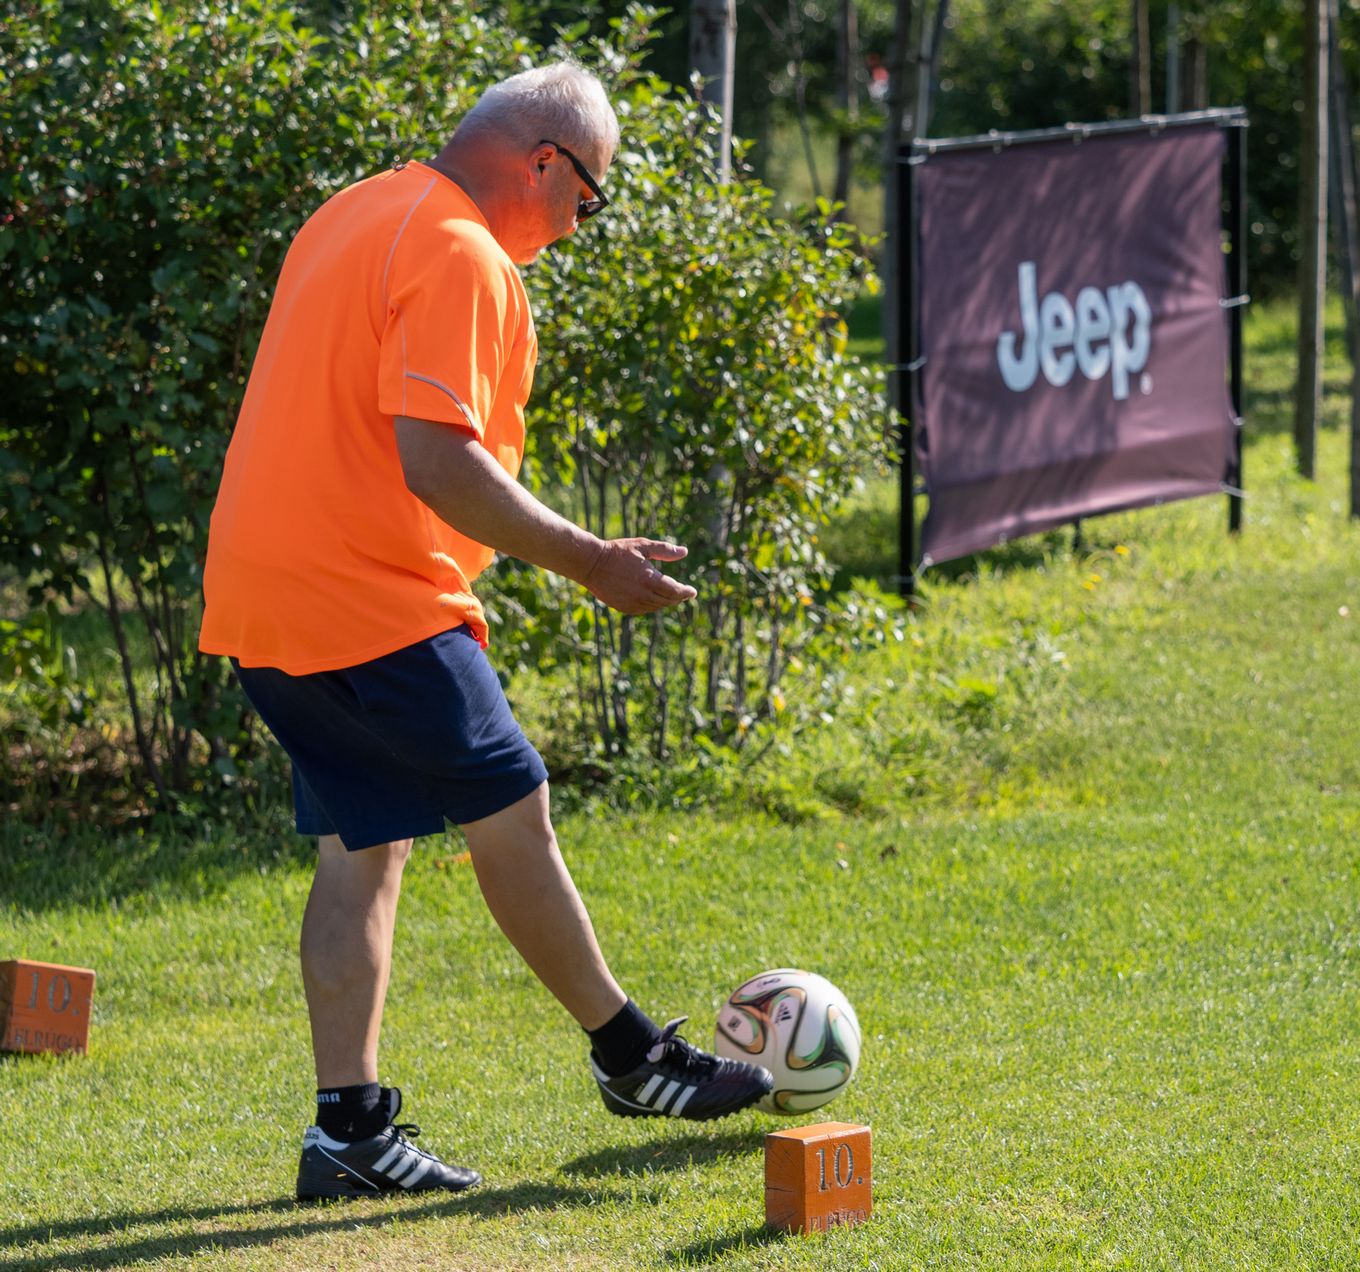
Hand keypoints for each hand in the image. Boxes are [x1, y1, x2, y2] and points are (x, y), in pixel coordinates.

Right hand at [582, 539, 697, 614]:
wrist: (591, 564)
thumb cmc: (618, 551)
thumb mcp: (643, 546)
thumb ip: (665, 550)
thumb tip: (684, 552)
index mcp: (650, 580)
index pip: (675, 591)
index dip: (686, 592)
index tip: (693, 592)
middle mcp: (643, 595)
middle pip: (668, 600)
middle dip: (677, 597)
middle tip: (684, 593)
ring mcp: (633, 604)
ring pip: (656, 606)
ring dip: (665, 601)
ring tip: (670, 595)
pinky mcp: (624, 608)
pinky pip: (644, 610)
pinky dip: (652, 605)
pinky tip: (653, 598)